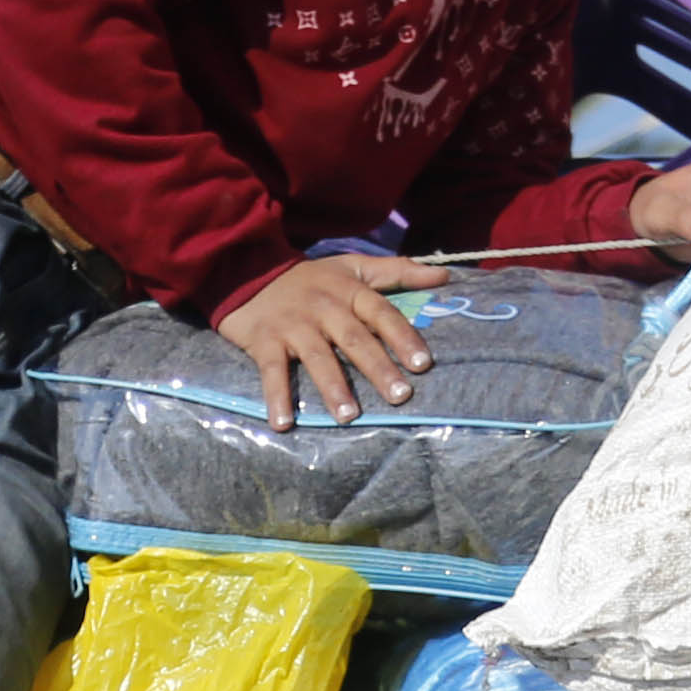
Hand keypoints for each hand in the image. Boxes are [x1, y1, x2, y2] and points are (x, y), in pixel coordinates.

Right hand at [214, 254, 440, 427]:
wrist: (248, 269)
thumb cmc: (310, 278)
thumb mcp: (353, 266)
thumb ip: (397, 271)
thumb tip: (443, 276)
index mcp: (349, 290)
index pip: (382, 313)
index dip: (402, 337)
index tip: (422, 364)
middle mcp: (324, 307)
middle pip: (355, 339)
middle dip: (378, 368)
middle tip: (399, 396)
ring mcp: (294, 325)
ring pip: (318, 358)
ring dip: (333, 388)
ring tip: (348, 417)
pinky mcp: (265, 341)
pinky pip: (272, 371)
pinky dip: (276, 397)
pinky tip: (283, 424)